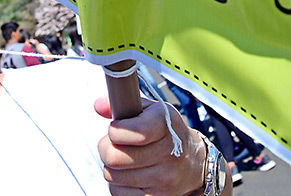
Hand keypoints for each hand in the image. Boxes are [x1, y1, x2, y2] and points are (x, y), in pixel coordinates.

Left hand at [95, 96, 210, 195]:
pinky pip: (118, 193)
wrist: (192, 162)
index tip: (116, 128)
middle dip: (106, 148)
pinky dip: (118, 185)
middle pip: (114, 157)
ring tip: (124, 159)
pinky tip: (130, 175)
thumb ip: (124, 103)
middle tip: (114, 145)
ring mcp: (163, 180)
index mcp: (166, 125)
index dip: (115, 130)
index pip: (135, 131)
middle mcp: (168, 154)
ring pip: (112, 175)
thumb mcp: (151, 111)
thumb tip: (99, 106)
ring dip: (111, 167)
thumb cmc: (167, 133)